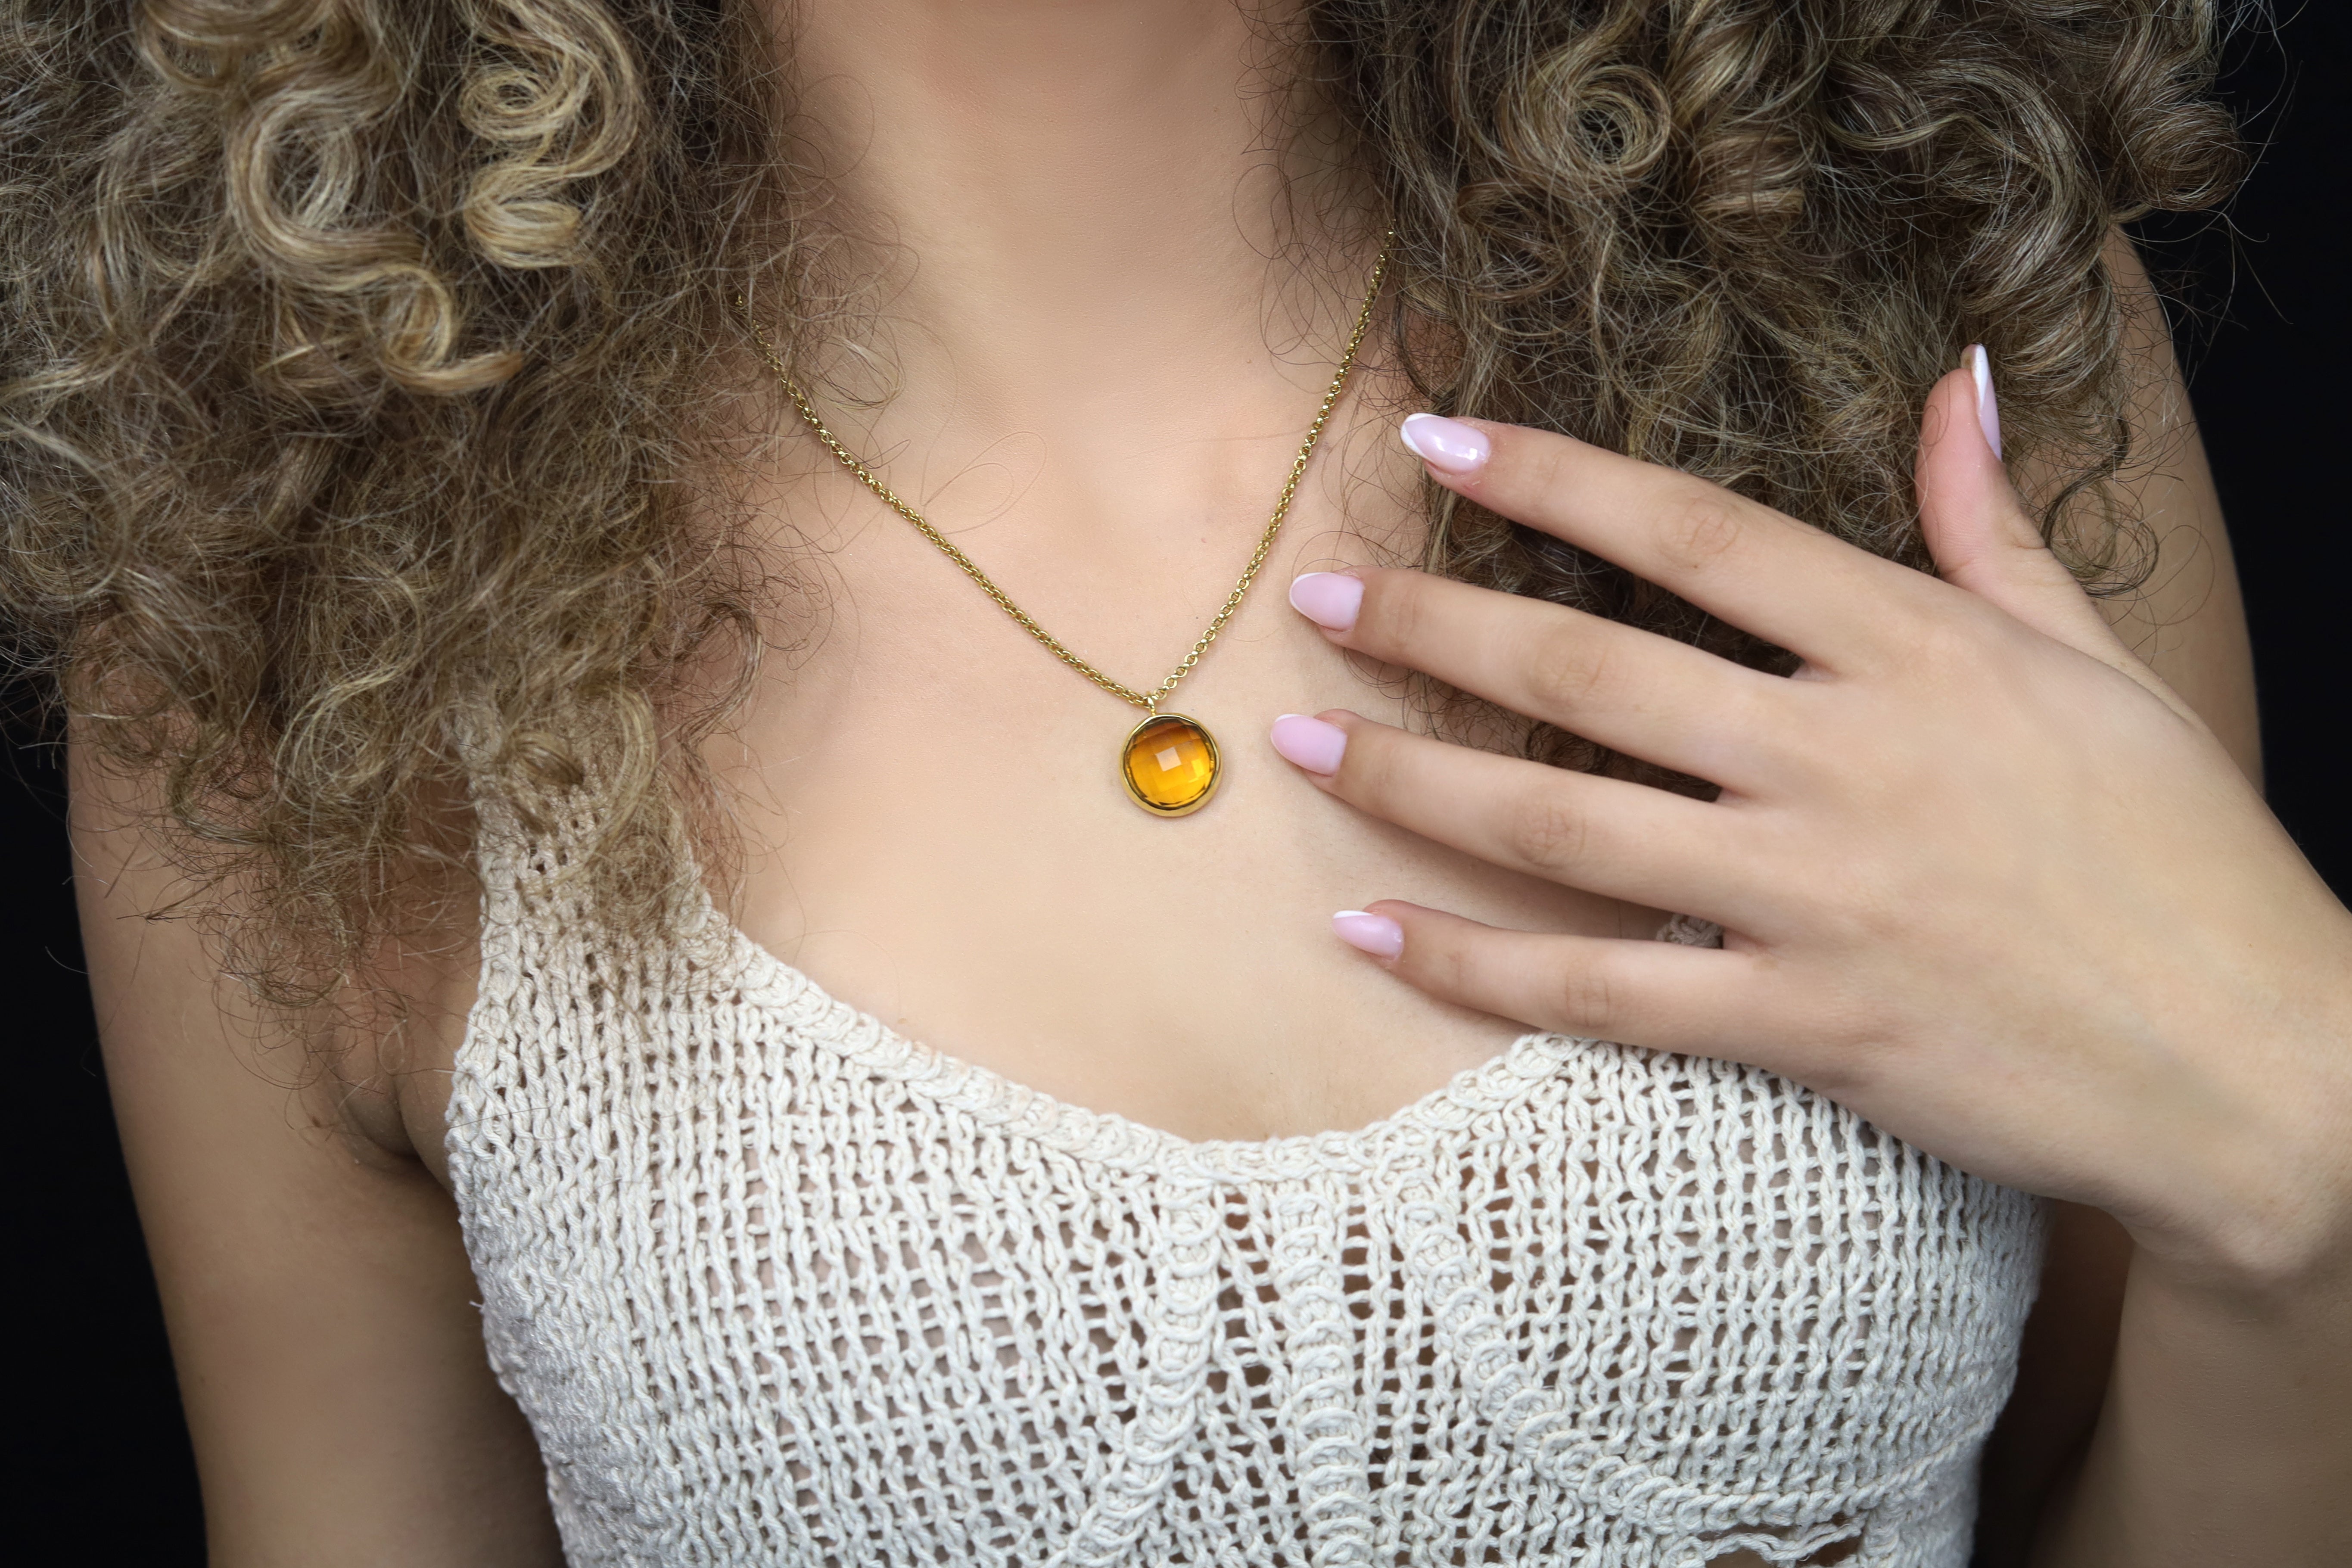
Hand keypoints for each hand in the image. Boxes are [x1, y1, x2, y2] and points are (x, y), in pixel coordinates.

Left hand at [1272, 358, 2351, 1291]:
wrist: (2257, 1060)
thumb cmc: (2178, 852)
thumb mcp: (2099, 660)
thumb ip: (1993, 526)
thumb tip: (1956, 384)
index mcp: (1913, 650)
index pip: (1691, 535)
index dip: (1549, 481)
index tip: (1432, 443)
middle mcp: (1843, 758)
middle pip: (1587, 673)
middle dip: (1431, 627)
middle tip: (1314, 600)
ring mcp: (1815, 896)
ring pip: (1561, 826)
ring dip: (1410, 780)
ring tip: (1299, 746)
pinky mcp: (1802, 1024)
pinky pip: (1597, 992)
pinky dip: (1471, 964)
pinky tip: (1369, 934)